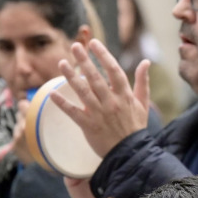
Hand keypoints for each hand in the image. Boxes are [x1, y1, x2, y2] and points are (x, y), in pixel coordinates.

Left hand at [50, 40, 150, 157]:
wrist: (130, 153)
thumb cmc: (135, 128)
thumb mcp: (143, 104)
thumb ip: (143, 82)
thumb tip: (146, 62)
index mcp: (124, 95)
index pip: (114, 70)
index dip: (104, 55)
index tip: (94, 43)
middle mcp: (111, 102)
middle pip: (95, 77)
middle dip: (84, 60)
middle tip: (75, 46)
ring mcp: (99, 113)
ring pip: (83, 91)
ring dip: (71, 76)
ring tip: (62, 63)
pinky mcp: (88, 125)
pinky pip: (73, 112)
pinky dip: (62, 103)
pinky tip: (52, 93)